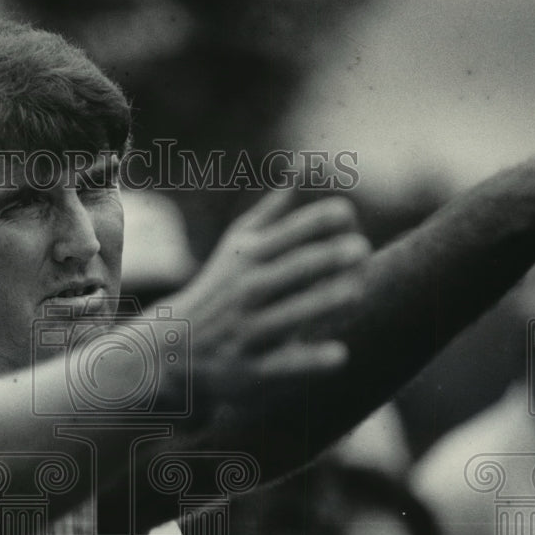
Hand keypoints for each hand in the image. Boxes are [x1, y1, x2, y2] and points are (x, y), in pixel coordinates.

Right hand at [165, 189, 369, 405]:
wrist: (174, 349)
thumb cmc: (220, 288)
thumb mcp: (238, 247)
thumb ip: (275, 211)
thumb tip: (305, 165)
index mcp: (249, 257)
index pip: (288, 232)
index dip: (318, 220)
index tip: (347, 215)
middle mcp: (248, 290)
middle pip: (292, 269)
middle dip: (325, 257)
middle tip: (361, 249)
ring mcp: (248, 329)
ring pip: (289, 314)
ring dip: (323, 302)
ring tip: (357, 292)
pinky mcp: (251, 369)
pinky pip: (283, 364)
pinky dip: (309, 360)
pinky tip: (340, 355)